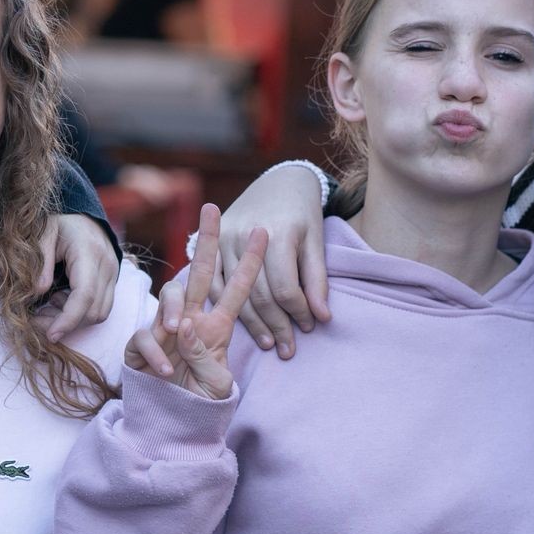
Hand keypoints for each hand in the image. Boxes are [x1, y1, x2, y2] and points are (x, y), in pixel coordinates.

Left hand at [40, 213, 119, 338]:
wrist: (84, 216)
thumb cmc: (60, 224)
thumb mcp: (42, 235)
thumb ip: (40, 264)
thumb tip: (38, 293)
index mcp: (89, 252)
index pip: (85, 295)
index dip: (68, 320)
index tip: (50, 335)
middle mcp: (107, 265)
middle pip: (94, 310)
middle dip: (66, 324)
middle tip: (38, 319)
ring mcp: (114, 274)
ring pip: (100, 314)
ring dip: (74, 321)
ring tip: (49, 307)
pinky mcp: (113, 282)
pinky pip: (102, 308)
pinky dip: (81, 314)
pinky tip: (61, 301)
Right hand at [127, 203, 267, 399]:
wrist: (172, 424)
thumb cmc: (199, 403)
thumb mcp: (216, 385)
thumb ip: (204, 357)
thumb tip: (185, 327)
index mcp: (217, 327)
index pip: (237, 289)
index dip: (251, 262)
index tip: (263, 231)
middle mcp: (191, 321)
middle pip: (200, 272)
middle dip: (207, 239)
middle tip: (211, 209)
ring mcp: (165, 331)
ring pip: (169, 295)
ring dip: (173, 308)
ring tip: (177, 331)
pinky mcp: (141, 346)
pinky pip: (144, 336)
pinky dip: (155, 352)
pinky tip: (165, 371)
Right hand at [214, 165, 330, 357]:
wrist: (277, 183)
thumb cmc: (302, 214)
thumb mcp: (316, 242)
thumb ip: (317, 280)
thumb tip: (322, 318)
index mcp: (277, 234)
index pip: (286, 289)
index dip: (299, 314)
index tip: (310, 328)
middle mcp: (246, 237)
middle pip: (260, 296)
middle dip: (277, 327)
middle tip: (289, 350)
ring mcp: (224, 239)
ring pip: (235, 295)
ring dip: (253, 325)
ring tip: (270, 344)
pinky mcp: (211, 243)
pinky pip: (213, 284)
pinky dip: (226, 307)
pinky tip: (242, 325)